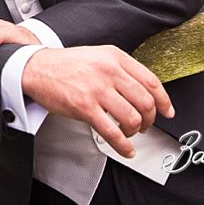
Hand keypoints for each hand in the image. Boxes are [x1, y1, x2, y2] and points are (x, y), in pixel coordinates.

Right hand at [21, 45, 174, 157]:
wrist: (35, 68)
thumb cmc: (65, 64)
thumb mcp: (97, 56)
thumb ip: (120, 69)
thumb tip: (144, 90)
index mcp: (114, 57)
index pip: (151, 81)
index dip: (164, 101)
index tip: (168, 111)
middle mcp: (108, 71)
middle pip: (145, 101)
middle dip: (149, 119)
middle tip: (145, 125)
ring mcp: (97, 89)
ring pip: (131, 118)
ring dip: (135, 131)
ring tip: (129, 133)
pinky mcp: (85, 107)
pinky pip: (112, 132)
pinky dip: (123, 145)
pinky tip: (125, 149)